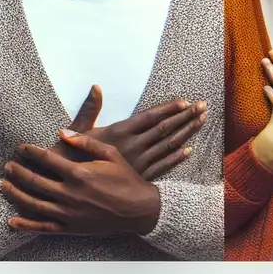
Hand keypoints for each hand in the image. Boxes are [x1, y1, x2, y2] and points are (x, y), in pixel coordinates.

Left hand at [2, 131, 161, 235]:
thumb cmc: (127, 179)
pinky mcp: (71, 228)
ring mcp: (69, 213)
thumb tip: (62, 132)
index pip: (47, 159)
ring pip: (33, 204)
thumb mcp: (110, 154)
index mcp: (79, 173)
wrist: (141, 209)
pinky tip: (12, 221)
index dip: (31, 152)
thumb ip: (85, 142)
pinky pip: (44, 227)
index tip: (22, 147)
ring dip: (15, 194)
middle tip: (7, 166)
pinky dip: (26, 225)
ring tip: (4, 185)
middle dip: (18, 172)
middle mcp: (70, 193)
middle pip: (35, 181)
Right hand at [56, 85, 204, 179]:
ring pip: (168, 145)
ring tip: (201, 121)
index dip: (169, 109)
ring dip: (186, 132)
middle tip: (203, 106)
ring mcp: (138, 162)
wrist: (69, 186)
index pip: (150, 117)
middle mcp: (132, 146)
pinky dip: (176, 157)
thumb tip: (96, 87)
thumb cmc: (70, 157)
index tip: (185, 102)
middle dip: (185, 116)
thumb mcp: (78, 131)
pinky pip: (163, 165)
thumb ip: (90, 109)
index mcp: (119, 132)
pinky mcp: (139, 176)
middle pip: (164, 129)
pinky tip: (188, 150)